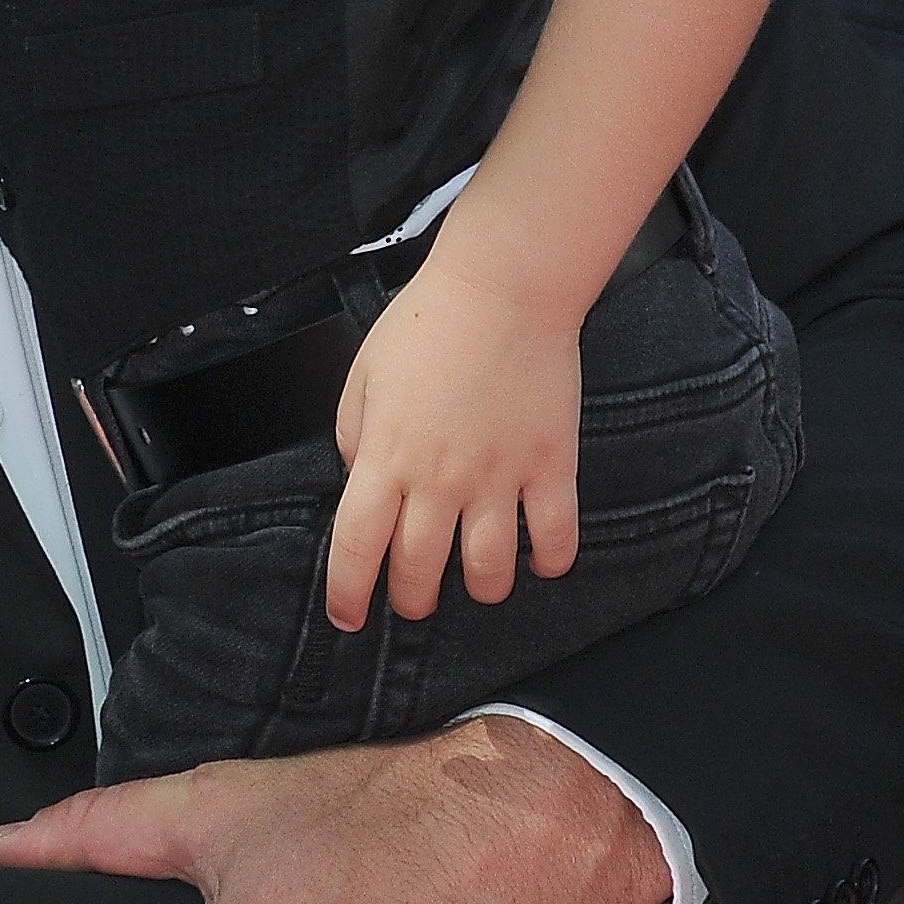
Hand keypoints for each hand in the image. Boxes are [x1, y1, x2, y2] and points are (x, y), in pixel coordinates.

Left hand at [326, 245, 581, 628]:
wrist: (504, 288)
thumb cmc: (428, 323)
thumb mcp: (363, 375)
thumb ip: (353, 435)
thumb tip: (358, 479)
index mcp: (385, 456)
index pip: (357, 547)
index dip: (347, 593)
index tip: (347, 615)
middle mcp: (440, 479)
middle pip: (420, 571)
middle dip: (411, 600)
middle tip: (413, 599)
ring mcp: (499, 476)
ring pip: (489, 570)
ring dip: (479, 589)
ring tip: (475, 582)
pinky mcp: (551, 465)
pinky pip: (556, 537)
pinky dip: (549, 562)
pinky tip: (538, 560)